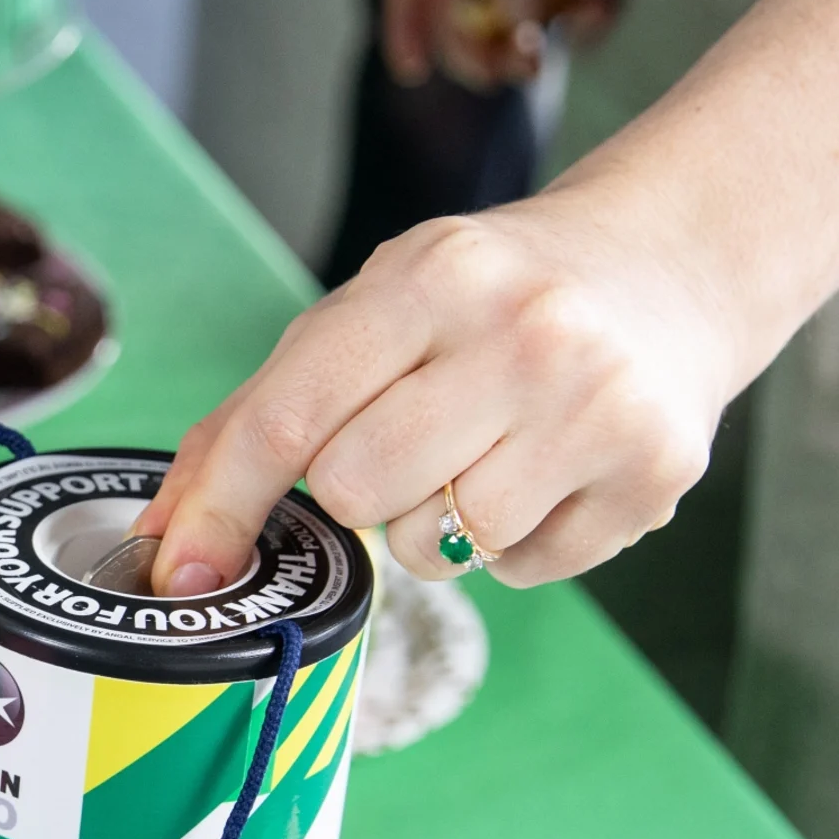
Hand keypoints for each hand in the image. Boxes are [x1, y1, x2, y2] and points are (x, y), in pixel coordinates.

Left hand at [136, 191, 737, 590]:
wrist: (672, 265)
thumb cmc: (489, 299)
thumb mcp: (376, 311)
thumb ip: (259, 415)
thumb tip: (165, 539)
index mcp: (432, 275)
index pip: (291, 417)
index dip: (221, 506)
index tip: (179, 573)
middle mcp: (525, 334)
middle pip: (356, 494)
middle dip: (357, 492)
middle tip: (408, 442)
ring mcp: (598, 407)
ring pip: (437, 549)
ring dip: (435, 526)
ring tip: (485, 450)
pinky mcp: (654, 477)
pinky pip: (521, 572)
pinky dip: (513, 542)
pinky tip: (547, 469)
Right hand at [378, 0, 621, 90]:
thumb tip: (512, 37)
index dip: (404, 24)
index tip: (413, 71)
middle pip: (461, 18)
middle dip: (478, 51)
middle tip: (508, 73)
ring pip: (514, 27)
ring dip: (533, 46)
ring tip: (560, 46)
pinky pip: (567, 18)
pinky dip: (583, 24)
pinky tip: (603, 7)